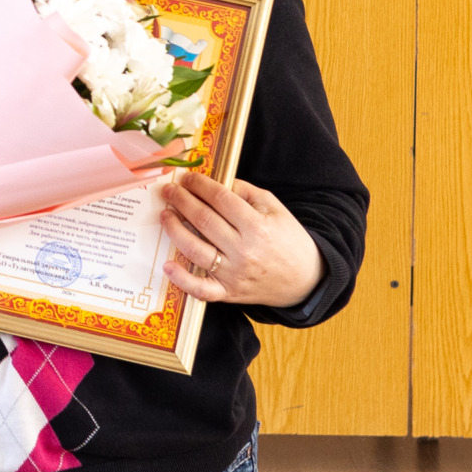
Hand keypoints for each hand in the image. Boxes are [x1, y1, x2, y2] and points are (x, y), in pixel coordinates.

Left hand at [160, 173, 323, 308]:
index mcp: (257, 226)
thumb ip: (246, 192)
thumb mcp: (275, 209)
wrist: (306, 279)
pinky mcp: (229, 293)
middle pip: (204, 220)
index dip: (200, 185)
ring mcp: (234, 274)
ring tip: (165, 214)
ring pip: (195, 250)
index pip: (220, 199)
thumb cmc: (288, 239)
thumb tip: (215, 181)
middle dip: (181, 201)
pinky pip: (201, 289)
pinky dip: (182, 279)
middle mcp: (244, 251)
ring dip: (175, 230)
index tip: (187, 178)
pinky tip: (168, 265)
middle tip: (168, 191)